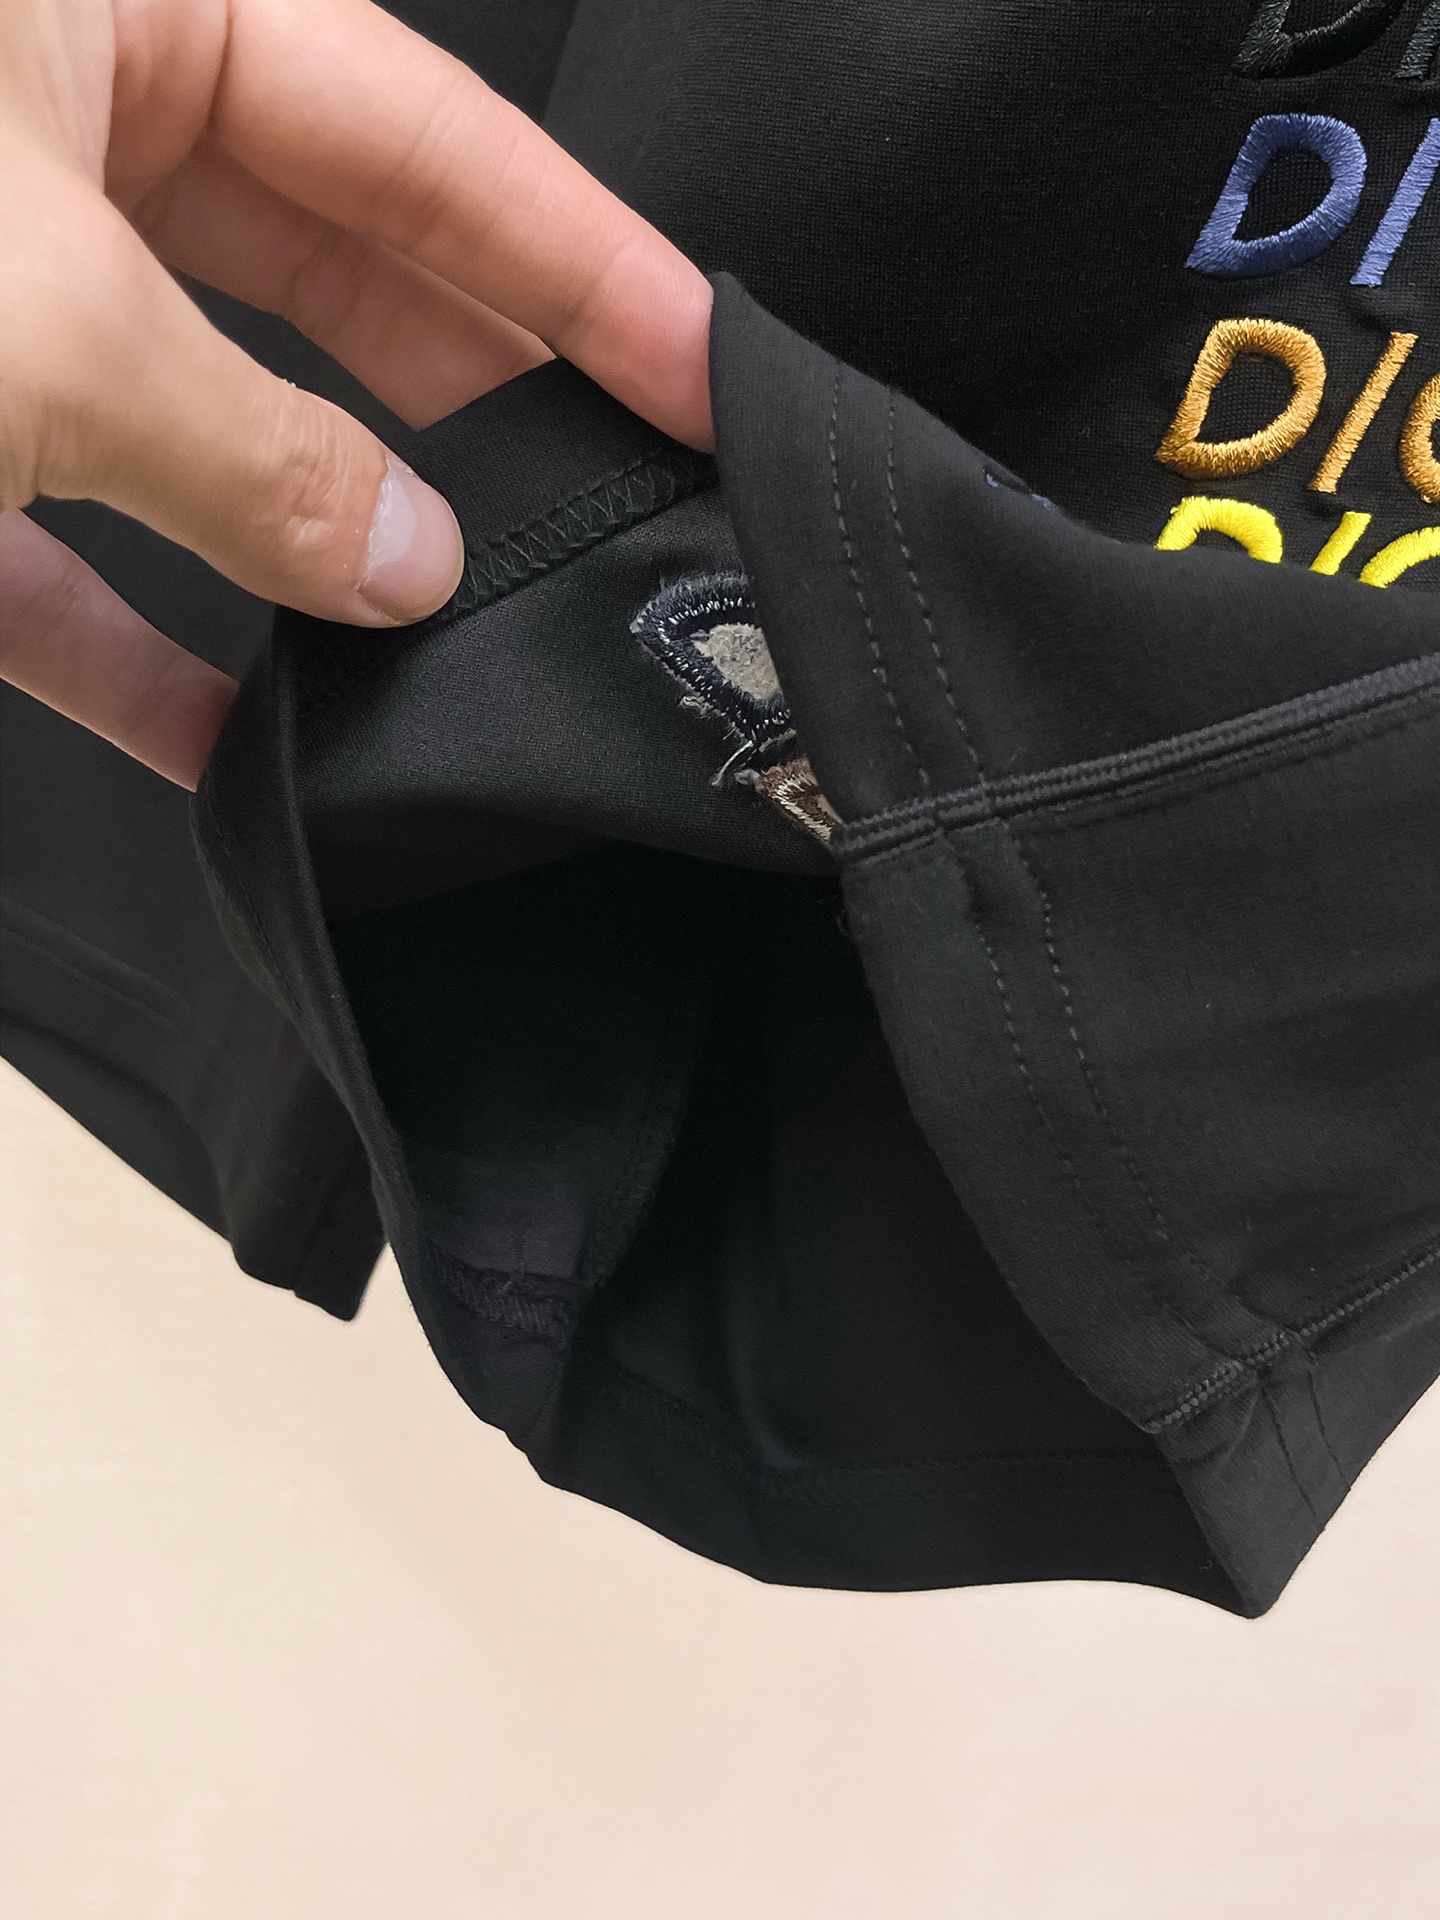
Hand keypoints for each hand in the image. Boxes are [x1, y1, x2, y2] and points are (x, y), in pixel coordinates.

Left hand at [0, 0, 713, 786]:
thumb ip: (252, 450)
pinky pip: (58, 551)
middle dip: (470, 396)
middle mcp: (47, 122)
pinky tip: (223, 738)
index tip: (702, 365)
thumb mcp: (43, 330)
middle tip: (609, 491)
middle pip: (330, 262)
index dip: (584, 261)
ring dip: (306, 539)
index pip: (420, 129)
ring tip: (443, 624)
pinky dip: (132, 652)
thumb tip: (406, 553)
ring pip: (197, 414)